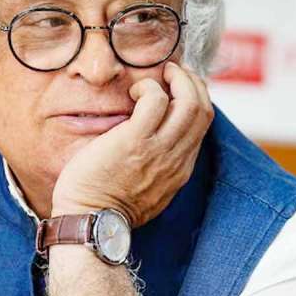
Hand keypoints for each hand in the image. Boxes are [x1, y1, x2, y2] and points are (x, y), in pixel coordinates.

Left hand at [50, 62, 213, 226]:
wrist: (91, 224)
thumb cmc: (107, 208)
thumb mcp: (149, 190)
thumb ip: (159, 167)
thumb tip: (156, 144)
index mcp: (180, 168)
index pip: (203, 123)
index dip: (196, 97)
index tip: (180, 86)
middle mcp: (177, 158)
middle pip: (203, 108)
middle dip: (191, 82)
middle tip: (172, 72)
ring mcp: (159, 149)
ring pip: (188, 101)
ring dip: (176, 79)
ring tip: (158, 75)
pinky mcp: (135, 140)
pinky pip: (155, 100)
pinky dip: (148, 87)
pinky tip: (134, 92)